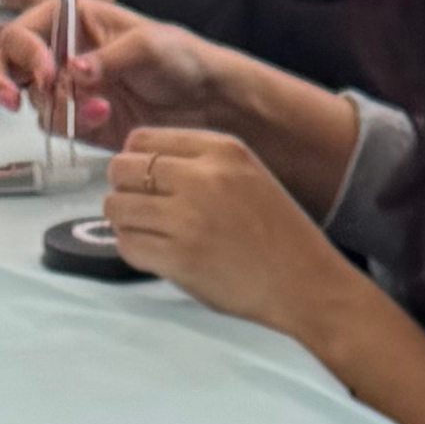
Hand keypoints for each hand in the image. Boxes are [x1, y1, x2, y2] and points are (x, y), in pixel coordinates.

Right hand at [0, 0, 220, 135]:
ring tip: (98, 109)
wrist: (206, 103)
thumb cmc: (182, 58)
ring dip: (56, 108)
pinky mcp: (78, 121)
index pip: (25, 28)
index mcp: (73, 19)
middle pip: (5, 62)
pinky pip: (54, 126)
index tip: (46, 71)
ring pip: (29, 100)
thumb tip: (73, 70)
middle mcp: (61, 51)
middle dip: (0, 80)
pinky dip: (72, 126)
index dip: (25, 49)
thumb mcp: (149, 45)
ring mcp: (67, 88)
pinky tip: (103, 118)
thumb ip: (109, 57)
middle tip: (12, 100)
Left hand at [98, 122, 349, 334]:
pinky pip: (127, 244)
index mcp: (221, 150)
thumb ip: (201, 164)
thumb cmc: (278, 236)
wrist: (306, 284)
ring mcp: (188, 219)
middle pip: (123, 169)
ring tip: (148, 233)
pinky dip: (132, 249)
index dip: (133, 160)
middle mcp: (202, 177)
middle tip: (139, 209)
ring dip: (124, 222)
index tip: (141, 180)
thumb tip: (141, 167)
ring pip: (117, 207)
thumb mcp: (248, 176)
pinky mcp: (180, 258)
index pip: (143, 139)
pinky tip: (154, 254)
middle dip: (122, 189)